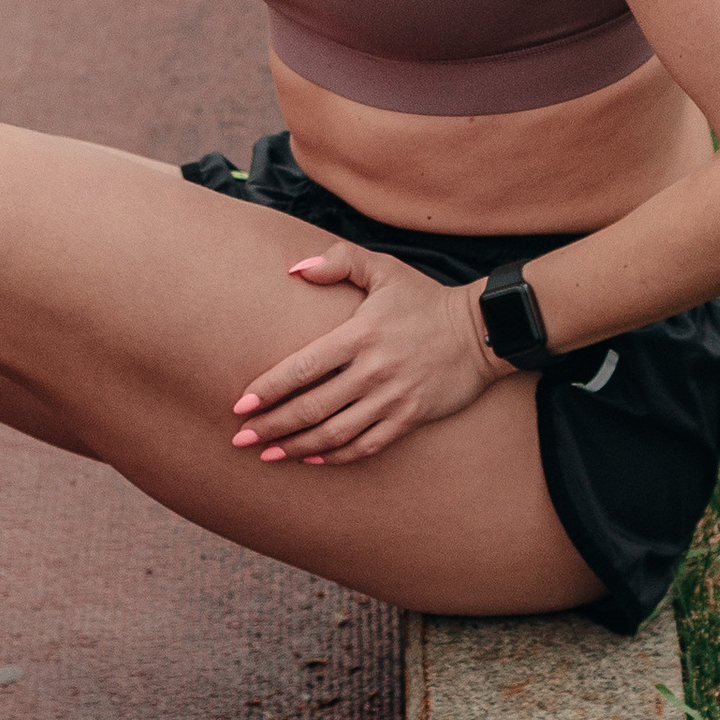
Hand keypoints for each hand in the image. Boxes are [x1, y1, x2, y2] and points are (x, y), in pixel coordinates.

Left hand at [230, 244, 505, 467]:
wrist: (480, 331)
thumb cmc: (424, 299)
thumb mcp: (384, 269)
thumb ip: (338, 261)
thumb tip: (295, 269)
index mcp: (360, 334)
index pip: (302, 368)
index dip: (268, 389)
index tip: (240, 406)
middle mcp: (373, 370)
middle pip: (311, 407)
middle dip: (271, 426)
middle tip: (239, 439)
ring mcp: (392, 397)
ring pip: (335, 432)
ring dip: (297, 447)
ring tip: (268, 455)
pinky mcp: (410, 417)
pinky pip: (367, 444)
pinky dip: (337, 456)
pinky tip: (313, 458)